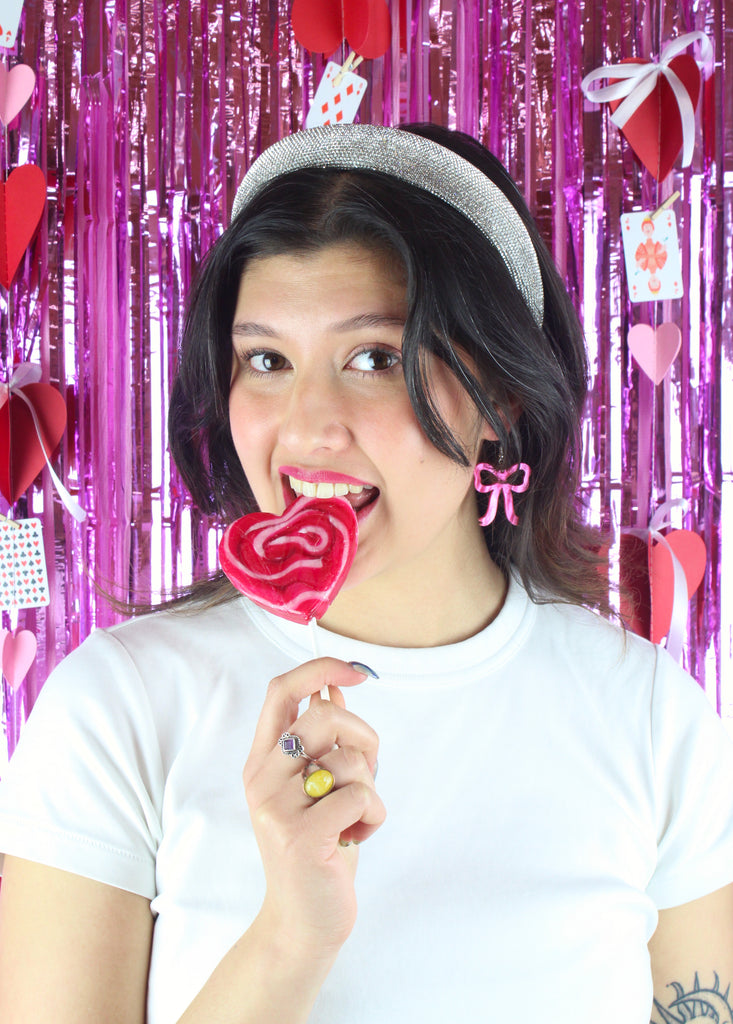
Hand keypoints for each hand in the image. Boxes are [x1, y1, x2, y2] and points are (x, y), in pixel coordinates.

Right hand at [243, 658, 385, 955]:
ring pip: (349, 760)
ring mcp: (277, 808)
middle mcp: (261, 778)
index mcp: (262, 760)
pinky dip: (375, 816)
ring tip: (354, 818)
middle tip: (366, 771)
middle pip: (324, 715)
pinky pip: (361, 797)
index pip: (280, 690)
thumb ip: (323, 740)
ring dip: (371, 788)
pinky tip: (356, 838)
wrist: (303, 921)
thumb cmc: (319, 846)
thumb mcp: (317, 787)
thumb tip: (335, 686)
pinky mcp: (302, 837)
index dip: (319, 668)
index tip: (357, 672)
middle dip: (364, 736)